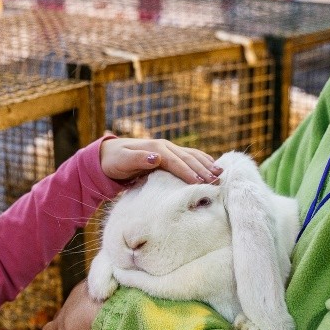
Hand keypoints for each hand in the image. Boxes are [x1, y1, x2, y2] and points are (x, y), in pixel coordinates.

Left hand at [100, 136, 221, 184]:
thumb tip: (156, 158)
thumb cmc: (114, 161)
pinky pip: (190, 156)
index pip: (176, 161)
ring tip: (221, 174)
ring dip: (207, 164)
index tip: (201, 182)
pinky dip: (203, 161)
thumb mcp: (122, 161)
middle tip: (217, 182)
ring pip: (192, 156)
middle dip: (203, 170)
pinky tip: (213, 167)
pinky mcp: (170, 154)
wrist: (108, 155)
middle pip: (188, 158)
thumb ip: (138, 159)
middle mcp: (165, 147)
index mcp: (155, 149)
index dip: (188, 172)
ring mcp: (169, 149)